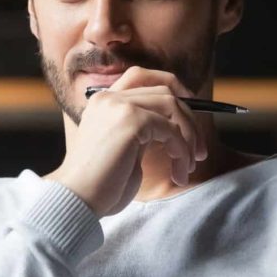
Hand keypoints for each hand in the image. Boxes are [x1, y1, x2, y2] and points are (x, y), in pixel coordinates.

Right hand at [47, 66, 207, 216]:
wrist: (78, 200)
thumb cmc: (100, 185)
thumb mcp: (124, 149)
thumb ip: (143, 131)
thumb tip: (177, 127)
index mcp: (103, 101)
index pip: (142, 76)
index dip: (173, 87)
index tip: (191, 112)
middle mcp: (109, 97)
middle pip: (165, 89)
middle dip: (190, 119)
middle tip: (199, 151)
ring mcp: (119, 105)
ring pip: (172, 105)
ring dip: (189, 137)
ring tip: (188, 165)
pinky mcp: (130, 120)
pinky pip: (171, 129)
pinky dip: (182, 150)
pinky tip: (178, 171)